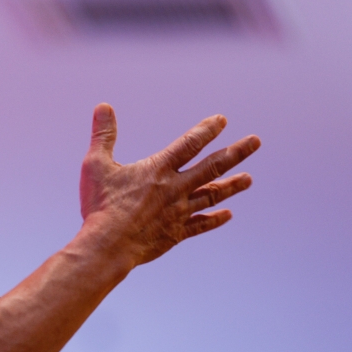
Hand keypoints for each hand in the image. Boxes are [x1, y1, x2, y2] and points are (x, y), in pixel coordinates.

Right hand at [79, 103, 260, 270]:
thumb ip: (103, 135)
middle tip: (255, 142)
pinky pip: (200, 224)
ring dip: (231, 186)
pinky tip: (227, 215)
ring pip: (211, 195)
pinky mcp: (175, 234)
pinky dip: (215, 219)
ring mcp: (178, 212)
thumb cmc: (100, 205)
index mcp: (158, 169)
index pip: (189, 144)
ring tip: (248, 179)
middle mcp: (175, 188)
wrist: (108, 245)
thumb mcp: (96, 164)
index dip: (207, 130)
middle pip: (212, 167)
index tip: (222, 121)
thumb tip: (103, 106)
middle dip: (235, 153)